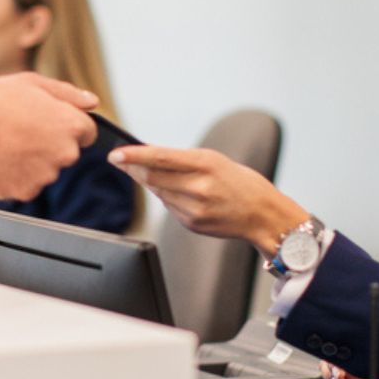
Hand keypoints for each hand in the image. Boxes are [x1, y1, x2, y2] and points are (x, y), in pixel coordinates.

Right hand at [0, 73, 97, 199]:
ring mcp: (45, 175)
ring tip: (4, 144)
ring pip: (44, 170)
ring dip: (30, 161)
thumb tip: (92, 102)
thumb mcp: (32, 83)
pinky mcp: (25, 191)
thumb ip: (68, 93)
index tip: (46, 123)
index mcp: (71, 125)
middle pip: (65, 153)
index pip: (87, 133)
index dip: (67, 126)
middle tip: (19, 130)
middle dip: (49, 145)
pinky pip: (24, 184)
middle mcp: (65, 153)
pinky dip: (14, 176)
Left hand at [108, 145, 307, 250]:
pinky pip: (170, 207)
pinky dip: (169, 198)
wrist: (263, 214)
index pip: (160, 158)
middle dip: (133, 168)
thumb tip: (147, 154)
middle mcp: (198, 187)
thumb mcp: (214, 160)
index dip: (134, 156)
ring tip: (159, 174)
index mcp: (205, 164)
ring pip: (158, 193)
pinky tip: (182, 194)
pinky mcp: (192, 224)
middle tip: (119, 160)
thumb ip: (181, 159)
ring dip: (152, 182)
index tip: (115, 154)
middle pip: (152, 177)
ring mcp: (195, 208)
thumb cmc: (240, 181)